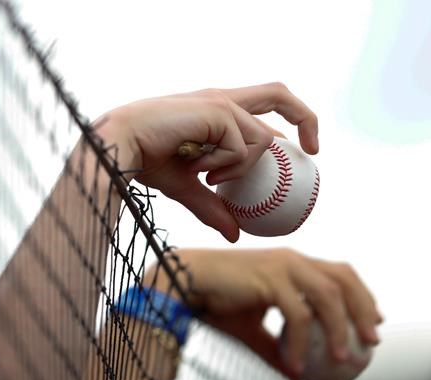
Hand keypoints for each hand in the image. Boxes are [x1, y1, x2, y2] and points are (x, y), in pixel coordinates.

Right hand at [95, 83, 318, 242]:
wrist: (119, 146)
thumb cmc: (144, 160)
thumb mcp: (185, 187)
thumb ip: (212, 206)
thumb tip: (235, 235)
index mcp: (215, 109)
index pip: (262, 104)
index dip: (287, 122)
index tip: (299, 152)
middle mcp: (222, 99)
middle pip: (278, 93)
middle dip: (304, 118)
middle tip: (312, 153)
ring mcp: (220, 102)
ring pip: (261, 140)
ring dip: (241, 168)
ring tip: (209, 178)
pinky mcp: (216, 109)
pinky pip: (242, 150)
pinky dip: (227, 168)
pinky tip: (200, 170)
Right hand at [145, 248, 382, 379]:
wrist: (187, 284)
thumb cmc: (216, 301)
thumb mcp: (253, 329)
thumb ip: (277, 347)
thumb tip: (298, 375)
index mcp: (291, 264)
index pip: (338, 273)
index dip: (361, 295)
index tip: (372, 321)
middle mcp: (291, 260)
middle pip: (343, 278)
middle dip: (363, 308)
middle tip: (370, 339)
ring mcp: (282, 266)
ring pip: (327, 295)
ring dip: (338, 329)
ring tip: (341, 358)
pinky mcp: (269, 278)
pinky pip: (297, 315)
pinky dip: (300, 342)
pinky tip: (296, 364)